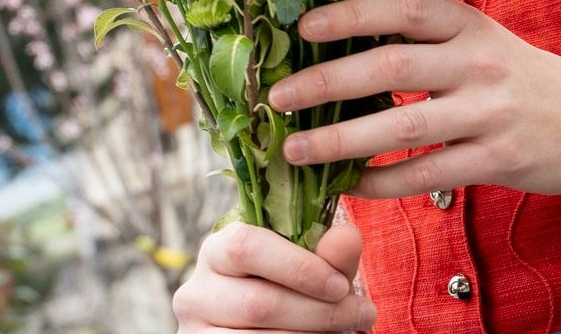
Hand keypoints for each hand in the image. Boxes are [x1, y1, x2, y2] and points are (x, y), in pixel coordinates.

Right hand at [172, 220, 377, 331]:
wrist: (265, 327)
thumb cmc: (290, 291)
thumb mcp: (310, 269)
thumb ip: (329, 255)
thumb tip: (347, 236)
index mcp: (217, 250)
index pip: (245, 247)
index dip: (298, 267)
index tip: (341, 285)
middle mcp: (198, 290)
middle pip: (258, 303)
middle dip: (320, 311)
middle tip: (362, 313)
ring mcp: (198, 331)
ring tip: (345, 329)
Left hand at [266, 0, 560, 200]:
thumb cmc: (518, 78)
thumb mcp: (480, 39)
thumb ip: (424, 36)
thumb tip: (339, 33)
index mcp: (468, 24)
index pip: (402, 8)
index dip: (350, 14)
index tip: (303, 27)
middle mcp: (477, 62)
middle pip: (391, 66)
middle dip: (326, 82)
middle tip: (277, 97)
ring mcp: (488, 113)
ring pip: (401, 127)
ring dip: (339, 140)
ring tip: (294, 148)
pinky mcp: (496, 159)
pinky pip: (426, 175)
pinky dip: (382, 183)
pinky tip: (348, 185)